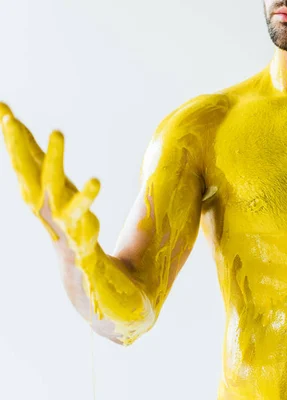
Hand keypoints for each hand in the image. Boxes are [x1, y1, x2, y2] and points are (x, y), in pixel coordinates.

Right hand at [0, 103, 101, 256]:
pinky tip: (95, 181)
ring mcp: (54, 208)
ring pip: (51, 181)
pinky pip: (81, 207)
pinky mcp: (75, 221)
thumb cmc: (55, 203)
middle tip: (10, 119)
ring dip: (54, 156)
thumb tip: (7, 114)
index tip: (3, 108)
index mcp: (29, 182)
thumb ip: (26, 146)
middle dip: (15, 143)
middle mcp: (37, 194)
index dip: (9, 133)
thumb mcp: (41, 173)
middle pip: (23, 165)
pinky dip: (87, 195)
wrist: (72, 249)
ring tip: (57, 131)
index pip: (17, 154)